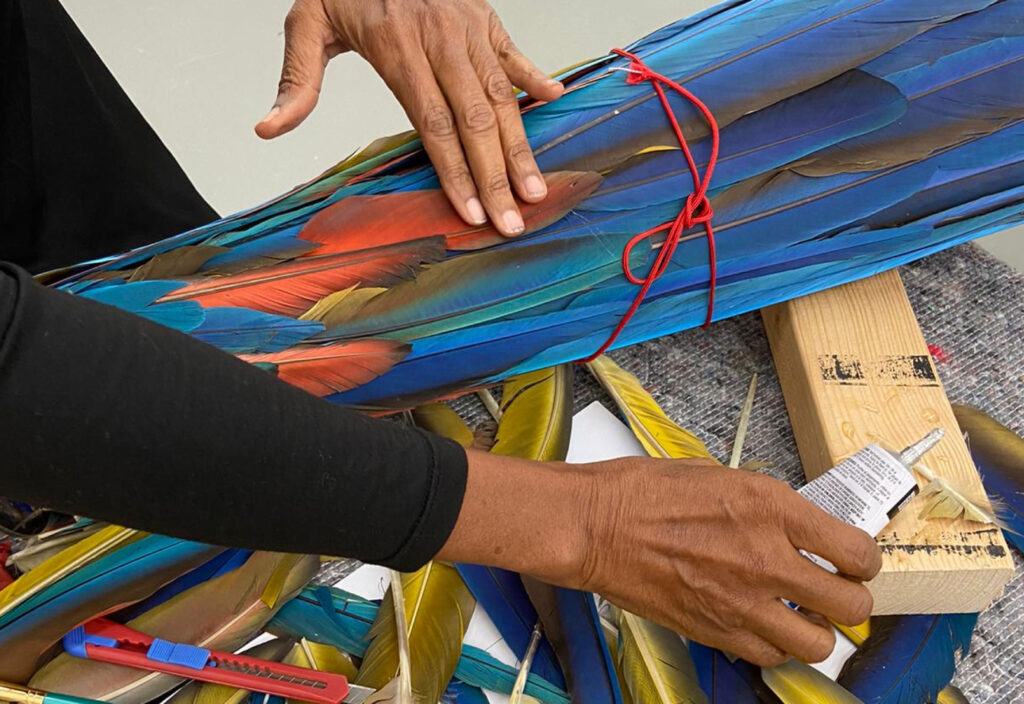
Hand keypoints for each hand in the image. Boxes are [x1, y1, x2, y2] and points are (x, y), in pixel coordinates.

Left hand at [256, 0, 564, 235]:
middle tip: (513, 221)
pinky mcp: (484, 15)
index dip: (455, 172)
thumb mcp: (308, 21)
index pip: (433, 124)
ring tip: (536, 188)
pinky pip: (514, 51)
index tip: (470, 213)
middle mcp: (441, 40)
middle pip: (475, 120)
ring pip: (502, 96)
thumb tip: (269, 128)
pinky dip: (534, 76)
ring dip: (521, 146)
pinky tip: (554, 102)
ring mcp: (468, 27)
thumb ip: (296, 78)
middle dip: (496, 177)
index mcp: (399, 46)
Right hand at [439, 452, 881, 666]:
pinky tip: (760, 623)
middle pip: (851, 607)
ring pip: (817, 644)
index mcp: (771, 508)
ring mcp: (742, 602)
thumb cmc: (642, 491)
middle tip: (836, 590)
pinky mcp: (714, 631)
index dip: (863, 558)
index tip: (853, 558)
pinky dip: (773, 644)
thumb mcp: (717, 473)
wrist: (594, 525)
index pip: (856, 551)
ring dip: (816, 630)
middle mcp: (766, 559)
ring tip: (800, 614)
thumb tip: (796, 523)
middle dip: (851, 600)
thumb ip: (766, 503)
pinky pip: (769, 656)